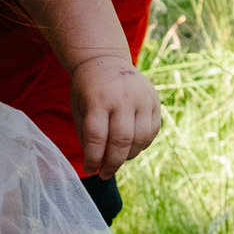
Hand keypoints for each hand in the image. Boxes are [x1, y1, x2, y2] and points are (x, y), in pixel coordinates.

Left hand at [69, 54, 161, 176]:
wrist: (106, 59)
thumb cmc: (88, 88)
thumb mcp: (79, 107)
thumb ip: (86, 134)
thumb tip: (96, 164)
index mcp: (98, 98)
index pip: (97, 136)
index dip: (93, 158)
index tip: (90, 170)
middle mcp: (123, 97)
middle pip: (121, 140)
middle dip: (112, 163)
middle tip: (104, 174)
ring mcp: (143, 98)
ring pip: (140, 139)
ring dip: (128, 156)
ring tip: (116, 161)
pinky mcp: (155, 101)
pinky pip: (152, 132)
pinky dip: (141, 145)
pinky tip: (130, 149)